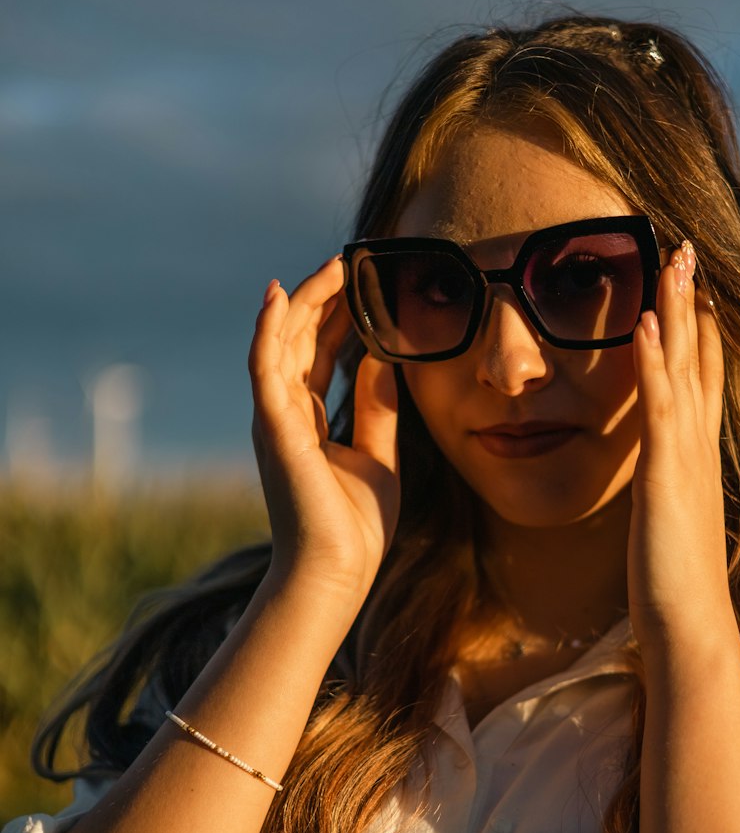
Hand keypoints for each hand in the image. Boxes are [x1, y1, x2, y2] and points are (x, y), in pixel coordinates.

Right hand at [249, 258, 400, 604]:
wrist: (338, 573)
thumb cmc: (355, 527)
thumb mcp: (379, 454)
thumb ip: (378, 407)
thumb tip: (382, 358)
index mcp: (307, 420)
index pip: (320, 353)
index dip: (339, 315)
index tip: (362, 281)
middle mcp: (284, 413)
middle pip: (300, 339)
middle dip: (323, 298)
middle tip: (349, 259)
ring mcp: (274, 419)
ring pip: (281, 343)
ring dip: (303, 301)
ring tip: (329, 265)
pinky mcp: (273, 429)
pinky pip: (264, 368)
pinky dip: (269, 330)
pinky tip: (280, 296)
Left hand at [628, 243, 730, 661]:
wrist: (690, 630)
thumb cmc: (674, 590)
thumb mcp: (667, 529)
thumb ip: (665, 500)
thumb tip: (660, 492)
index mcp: (695, 462)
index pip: (701, 384)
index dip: (699, 335)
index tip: (694, 291)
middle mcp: (698, 451)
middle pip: (699, 361)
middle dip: (692, 304)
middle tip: (686, 249)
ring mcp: (686, 460)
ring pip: (685, 370)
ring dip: (677, 312)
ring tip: (671, 260)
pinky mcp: (666, 478)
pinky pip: (659, 409)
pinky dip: (655, 364)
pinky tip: (645, 325)